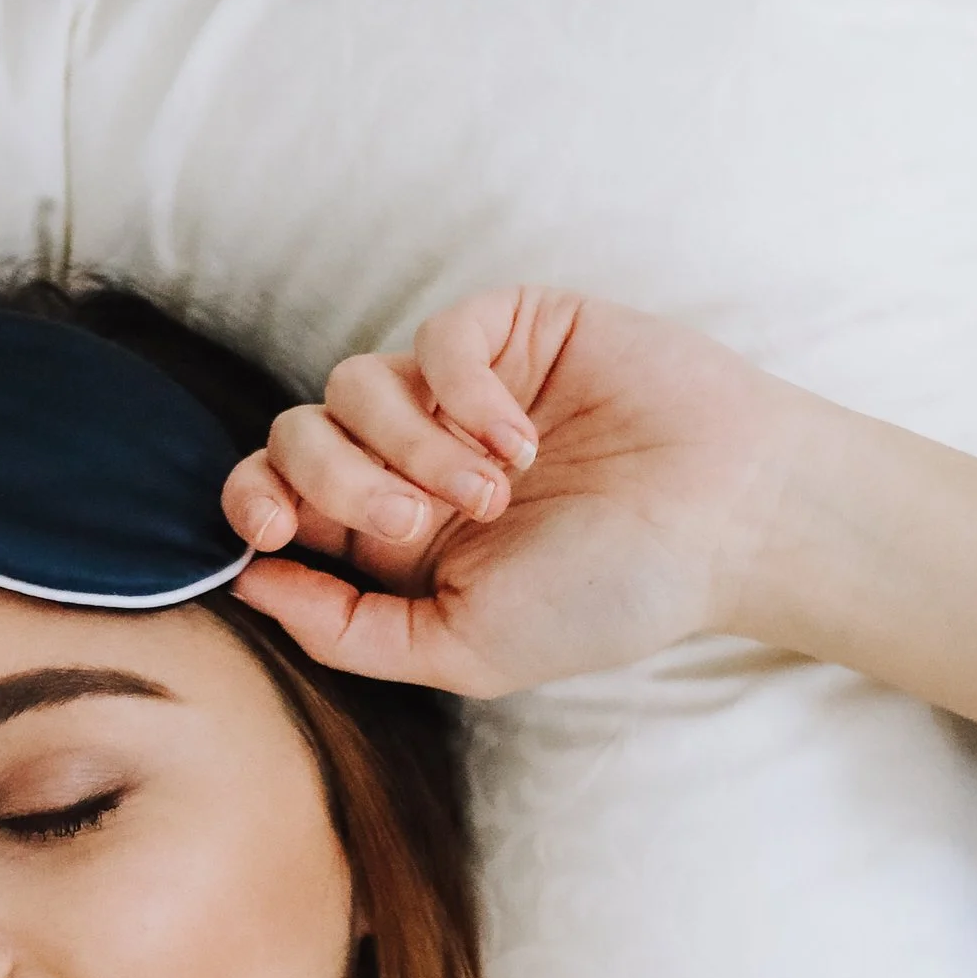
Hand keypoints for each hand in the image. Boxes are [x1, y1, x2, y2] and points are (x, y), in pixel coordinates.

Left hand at [225, 286, 795, 697]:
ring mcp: (458, 390)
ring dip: (412, 446)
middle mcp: (413, 459)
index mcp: (394, 538)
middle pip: (297, 435)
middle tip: (417, 523)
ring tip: (495, 489)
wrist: (730, 523)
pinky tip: (521, 440)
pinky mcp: (510, 330)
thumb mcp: (465, 647)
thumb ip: (348, 630)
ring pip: (353, 383)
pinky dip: (463, 391)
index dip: (252, 502)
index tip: (282, 531)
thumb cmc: (611, 594)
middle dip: (339, 482)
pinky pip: (434, 338)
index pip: (277, 497)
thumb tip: (246, 586)